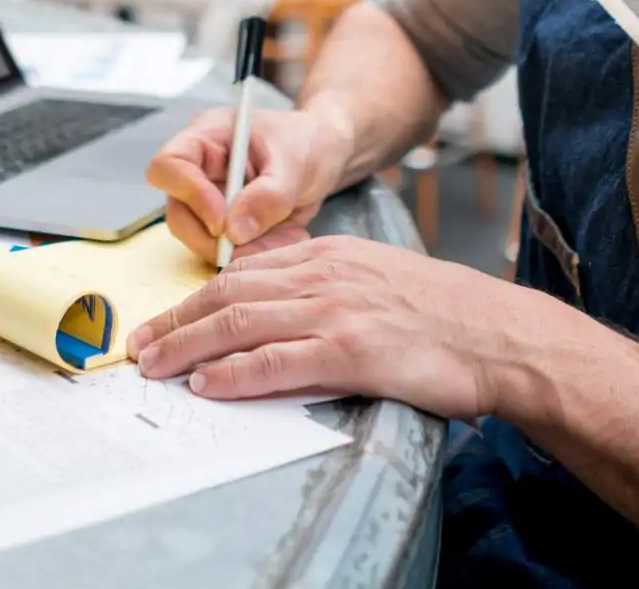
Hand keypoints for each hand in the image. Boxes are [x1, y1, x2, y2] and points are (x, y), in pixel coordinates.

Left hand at [126, 235, 540, 420]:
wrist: (499, 334)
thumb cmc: (444, 314)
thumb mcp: (376, 279)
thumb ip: (327, 285)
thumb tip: (277, 305)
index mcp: (328, 256)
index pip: (242, 272)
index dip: (195, 298)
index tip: (165, 319)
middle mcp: (324, 275)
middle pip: (227, 293)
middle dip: (175, 320)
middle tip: (139, 345)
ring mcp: (336, 310)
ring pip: (239, 322)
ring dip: (187, 346)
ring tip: (154, 366)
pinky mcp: (351, 350)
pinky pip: (276, 361)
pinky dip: (234, 373)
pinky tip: (208, 383)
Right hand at [145, 104, 350, 262]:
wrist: (324, 154)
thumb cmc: (307, 142)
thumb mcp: (296, 163)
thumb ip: (269, 194)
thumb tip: (233, 232)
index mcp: (207, 138)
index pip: (169, 166)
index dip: (188, 195)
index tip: (221, 220)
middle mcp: (199, 170)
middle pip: (178, 212)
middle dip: (214, 238)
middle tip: (258, 243)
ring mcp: (209, 200)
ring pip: (200, 239)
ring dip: (240, 251)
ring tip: (286, 238)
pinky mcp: (225, 226)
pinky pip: (226, 251)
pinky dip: (254, 255)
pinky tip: (285, 239)